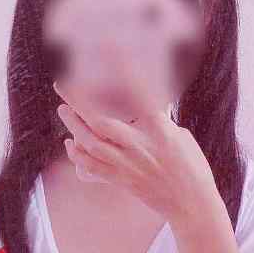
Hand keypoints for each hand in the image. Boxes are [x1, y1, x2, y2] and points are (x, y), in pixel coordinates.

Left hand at [53, 56, 219, 232]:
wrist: (192, 205)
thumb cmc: (191, 168)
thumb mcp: (180, 136)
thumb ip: (160, 120)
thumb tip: (150, 105)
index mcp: (159, 129)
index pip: (138, 92)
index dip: (122, 67)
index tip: (108, 47)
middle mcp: (141, 146)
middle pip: (100, 121)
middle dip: (77, 101)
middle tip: (61, 85)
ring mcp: (129, 165)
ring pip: (91, 144)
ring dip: (73, 126)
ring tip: (63, 111)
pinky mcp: (123, 181)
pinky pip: (93, 168)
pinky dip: (78, 156)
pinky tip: (71, 145)